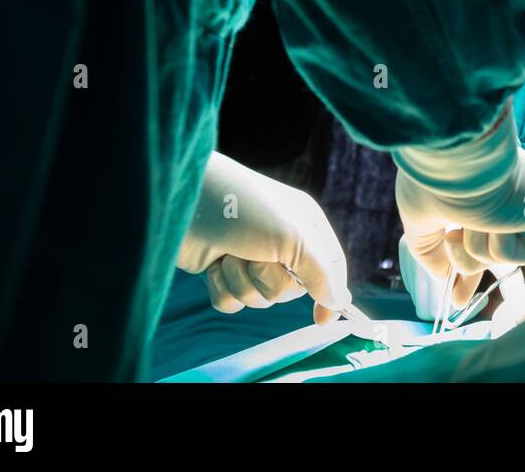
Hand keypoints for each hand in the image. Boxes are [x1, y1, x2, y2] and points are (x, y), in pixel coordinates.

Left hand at [177, 152, 349, 323]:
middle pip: (290, 290)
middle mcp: (281, 244)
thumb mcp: (291, 237)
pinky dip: (222, 287)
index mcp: (305, 228)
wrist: (184, 202)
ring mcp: (250, 257)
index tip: (320, 322)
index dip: (329, 294)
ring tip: (230, 254)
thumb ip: (320, 273)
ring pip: (259, 298)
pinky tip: (213, 264)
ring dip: (242, 282)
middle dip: (269, 280)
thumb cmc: (244, 209)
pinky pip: (232, 302)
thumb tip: (340, 303)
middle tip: (256, 257)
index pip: (330, 268)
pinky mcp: (223, 270)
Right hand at [395, 105, 524, 306]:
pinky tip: (491, 219)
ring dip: (475, 249)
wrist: (454, 162)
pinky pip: (519, 254)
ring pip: (500, 257)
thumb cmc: (434, 180)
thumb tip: (444, 279)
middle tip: (455, 291)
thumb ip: (432, 251)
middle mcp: (507, 195)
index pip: (478, 236)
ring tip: (466, 221)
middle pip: (493, 253)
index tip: (455, 297)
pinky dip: (496, 245)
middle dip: (470, 273)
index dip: (464, 267)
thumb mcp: (422, 220)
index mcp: (481, 193)